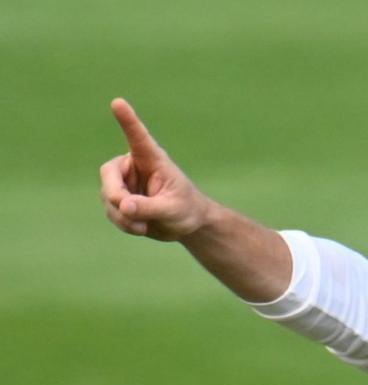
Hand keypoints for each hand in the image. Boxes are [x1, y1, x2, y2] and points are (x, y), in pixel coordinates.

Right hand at [99, 98, 213, 240]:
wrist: (185, 225)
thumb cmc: (186, 209)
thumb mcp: (173, 210)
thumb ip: (149, 207)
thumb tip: (123, 205)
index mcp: (152, 159)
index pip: (137, 137)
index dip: (127, 120)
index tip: (118, 102)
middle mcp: (133, 166)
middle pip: (109, 174)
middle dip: (115, 195)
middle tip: (127, 211)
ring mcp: (124, 183)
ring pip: (108, 197)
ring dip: (123, 216)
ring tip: (145, 225)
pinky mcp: (119, 199)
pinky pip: (111, 211)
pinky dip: (123, 223)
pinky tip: (141, 227)